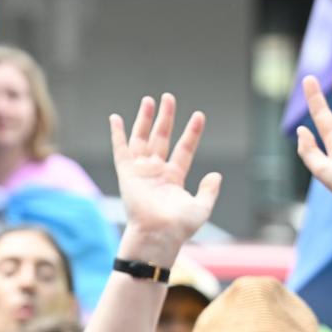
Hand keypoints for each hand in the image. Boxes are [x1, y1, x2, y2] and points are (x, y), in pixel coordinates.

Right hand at [110, 94, 221, 264]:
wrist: (158, 234)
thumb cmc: (179, 227)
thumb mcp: (201, 207)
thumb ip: (209, 190)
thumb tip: (216, 175)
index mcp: (173, 177)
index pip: (184, 149)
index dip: (192, 133)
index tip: (199, 116)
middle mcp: (156, 171)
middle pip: (161, 137)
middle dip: (165, 117)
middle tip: (168, 97)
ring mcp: (141, 171)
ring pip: (142, 138)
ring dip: (145, 119)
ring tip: (149, 100)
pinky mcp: (127, 173)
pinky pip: (121, 150)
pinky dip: (117, 134)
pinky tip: (115, 118)